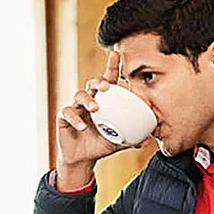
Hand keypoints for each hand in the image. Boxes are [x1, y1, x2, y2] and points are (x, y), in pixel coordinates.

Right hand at [55, 50, 130, 189]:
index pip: (108, 80)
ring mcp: (76, 107)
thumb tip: (149, 141)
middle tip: (106, 86)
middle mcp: (89, 100)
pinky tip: (82, 127)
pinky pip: (67, 113)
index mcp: (104, 102)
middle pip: (92, 83)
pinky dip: (75, 119)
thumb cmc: (100, 144)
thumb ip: (132, 139)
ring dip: (88, 100)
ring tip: (96, 108)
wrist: (82, 158)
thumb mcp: (118, 142)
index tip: (116, 55)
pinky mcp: (64, 117)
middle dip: (99, 81)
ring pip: (79, 95)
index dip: (111, 67)